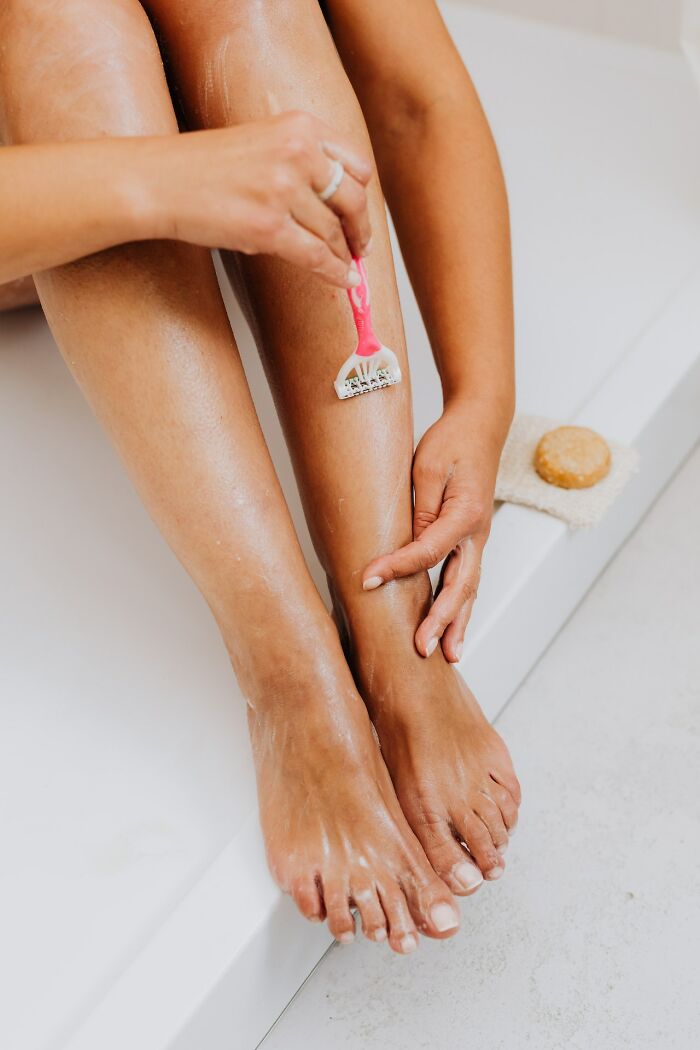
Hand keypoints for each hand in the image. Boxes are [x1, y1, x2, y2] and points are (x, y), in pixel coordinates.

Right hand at [155, 111, 371, 287]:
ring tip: (346, 266)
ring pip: (334, 233)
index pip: (355, 164)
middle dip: (360, 229)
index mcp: (299, 127)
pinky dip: (334, 272)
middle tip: (360, 245)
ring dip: (344, 255)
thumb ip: (299, 160)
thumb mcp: (260, 142)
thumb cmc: (202, 167)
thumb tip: (335, 201)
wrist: (159, 181)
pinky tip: (342, 280)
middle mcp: (296, 154)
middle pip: (353, 200)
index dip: (362, 194)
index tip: (361, 211)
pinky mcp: (269, 228)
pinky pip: (316, 257)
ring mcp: (283, 192)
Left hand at [362, 400, 507, 661]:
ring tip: (448, 655)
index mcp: (466, 514)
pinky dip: (460, 606)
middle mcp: (478, 532)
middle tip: (422, 648)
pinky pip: (466, 578)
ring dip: (457, 623)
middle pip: (460, 585)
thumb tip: (408, 546)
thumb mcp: (428, 466)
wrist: (482, 424)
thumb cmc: (453, 440)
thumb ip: (421, 508)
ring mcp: (478, 539)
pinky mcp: (471, 540)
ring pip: (469, 588)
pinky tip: (452, 627)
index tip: (366, 579)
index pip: (428, 551)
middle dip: (441, 619)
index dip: (397, 567)